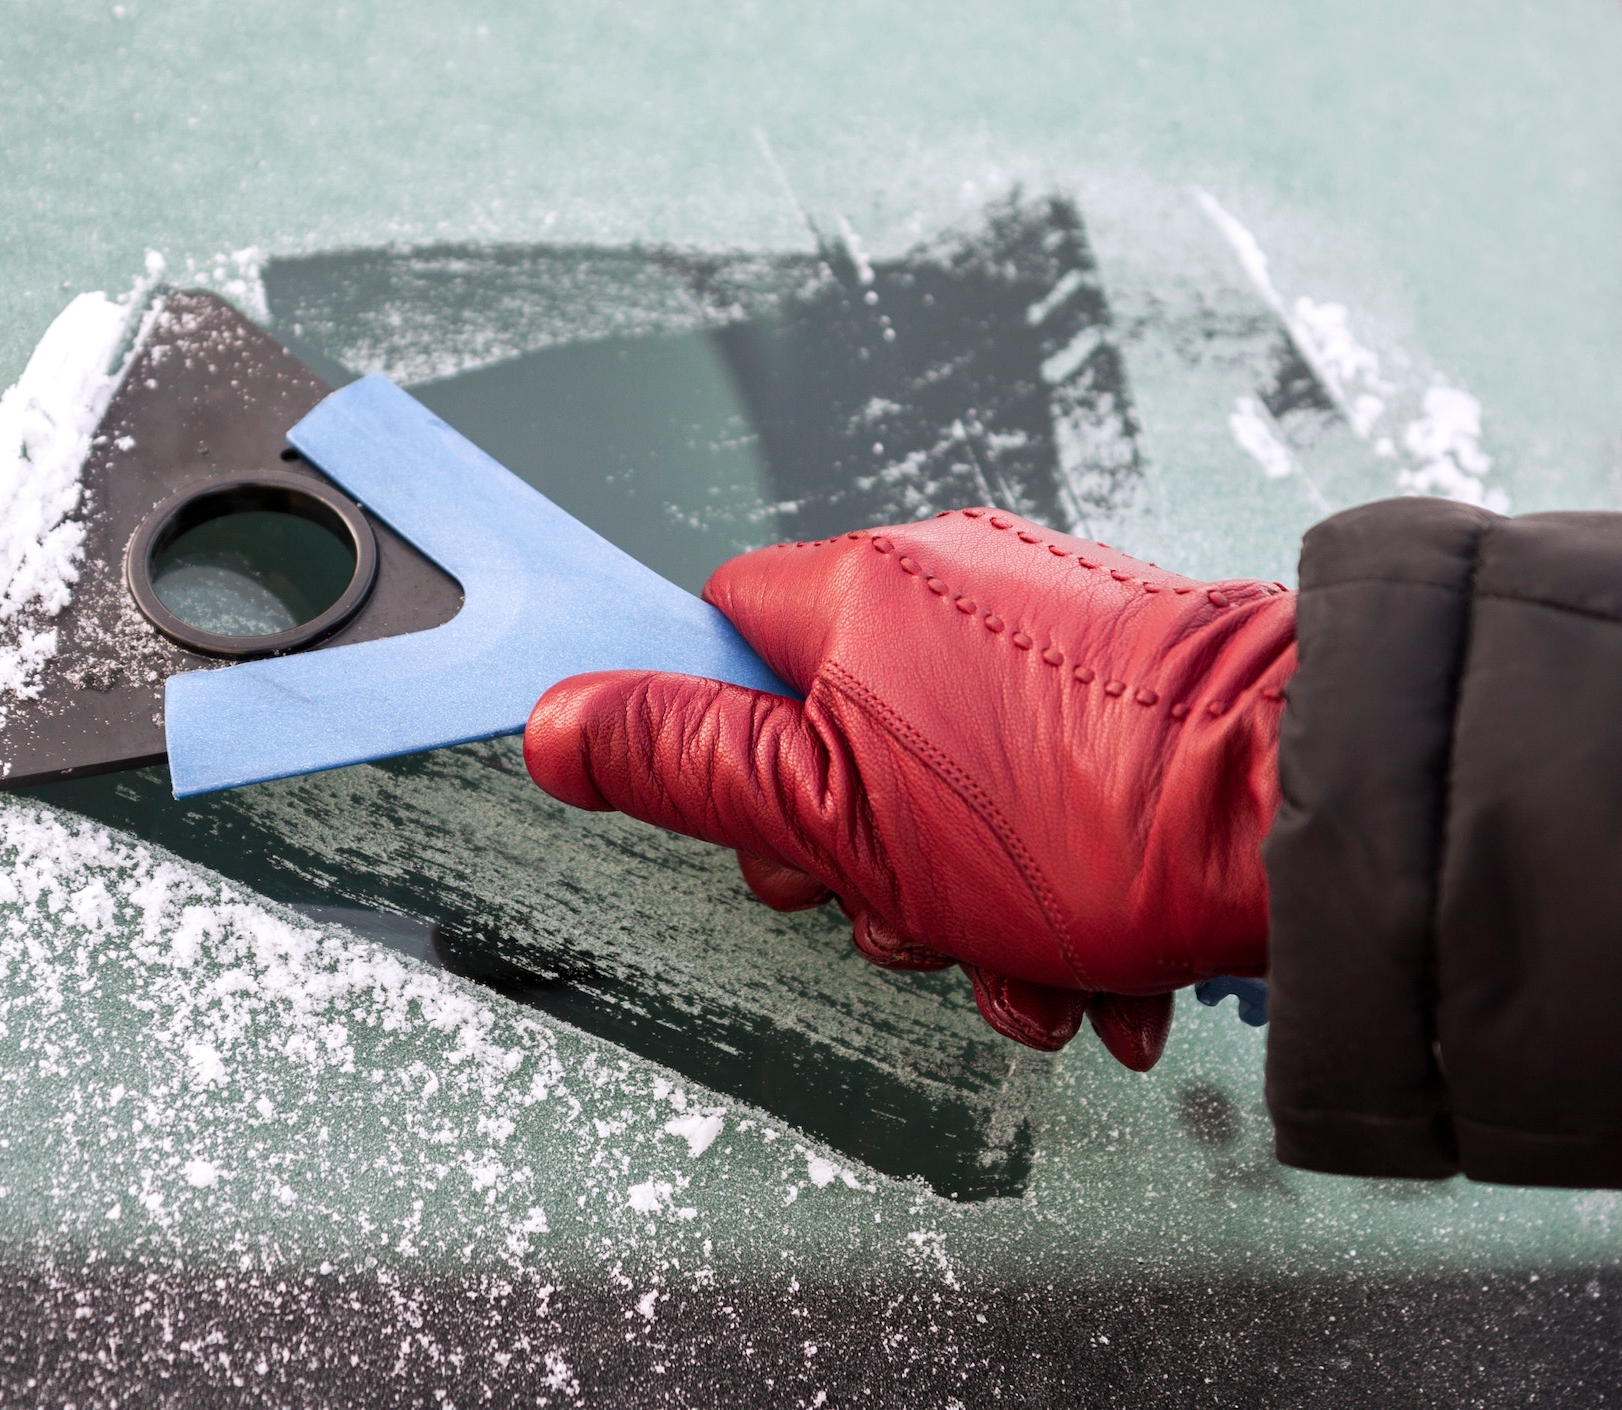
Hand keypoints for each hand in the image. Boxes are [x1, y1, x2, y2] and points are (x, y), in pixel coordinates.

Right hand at [523, 508, 1295, 1069]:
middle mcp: (955, 588)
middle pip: (835, 730)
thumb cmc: (1079, 812)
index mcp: (861, 593)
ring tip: (1029, 965)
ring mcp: (1052, 636)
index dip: (722, 750)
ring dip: (969, 907)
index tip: (764, 827)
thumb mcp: (832, 812)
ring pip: (948, 789)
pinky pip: (1047, 796)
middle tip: (903, 912)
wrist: (1311, 814)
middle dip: (860, 860)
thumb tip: (554, 721)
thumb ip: (682, 764)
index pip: (721, 633)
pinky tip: (1097, 968)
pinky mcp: (1131, 691)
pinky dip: (1057, 890)